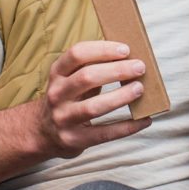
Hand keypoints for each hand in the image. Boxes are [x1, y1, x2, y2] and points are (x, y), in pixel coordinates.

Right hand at [32, 40, 151, 159]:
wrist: (44, 132)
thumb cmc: (68, 98)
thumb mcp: (70, 79)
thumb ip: (92, 68)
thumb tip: (131, 59)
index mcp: (57, 73)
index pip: (77, 54)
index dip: (102, 50)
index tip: (126, 49)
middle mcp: (56, 94)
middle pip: (87, 77)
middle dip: (117, 71)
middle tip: (139, 68)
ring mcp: (63, 118)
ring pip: (94, 107)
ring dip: (121, 96)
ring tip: (140, 89)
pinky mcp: (74, 139)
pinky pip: (104, 133)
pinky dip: (127, 127)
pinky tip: (144, 120)